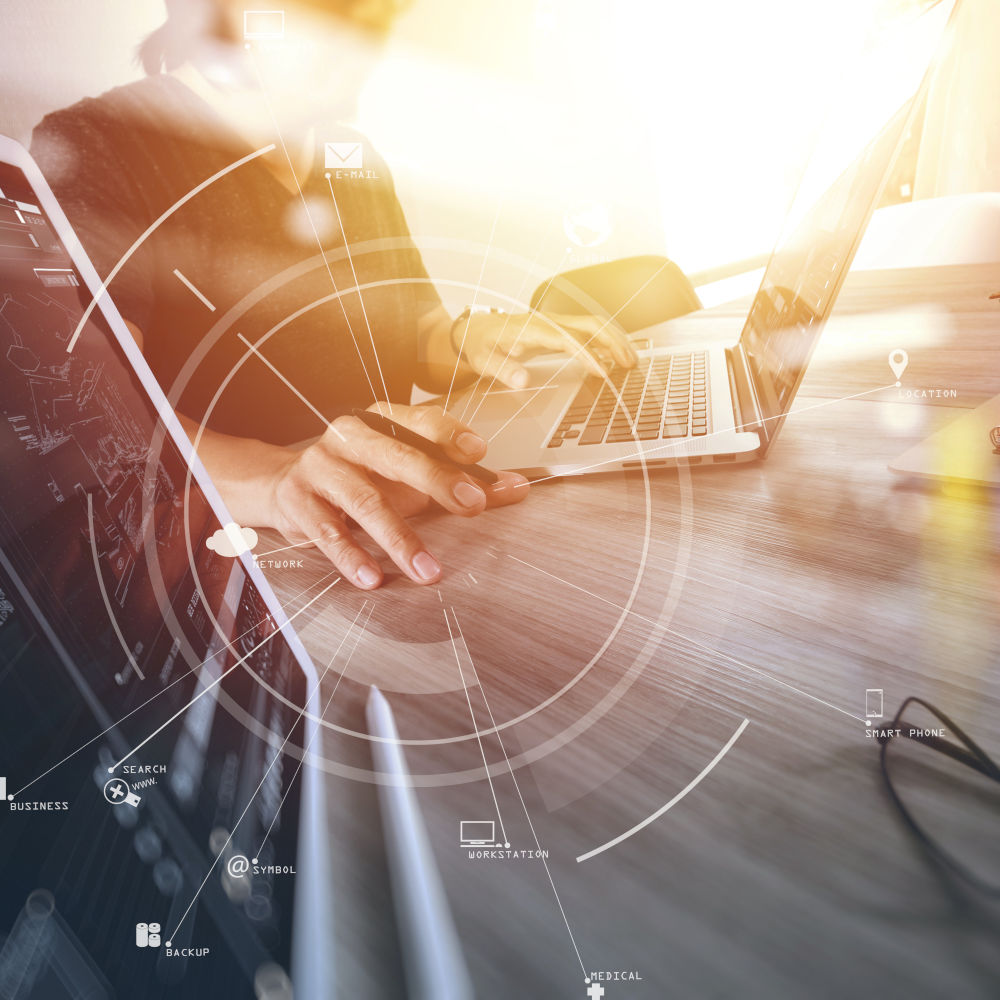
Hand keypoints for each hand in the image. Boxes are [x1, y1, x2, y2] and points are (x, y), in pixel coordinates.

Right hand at [264, 403, 527, 588]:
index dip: (450, 434)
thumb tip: (517, 487)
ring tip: (429, 571)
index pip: (420, 420)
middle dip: (437, 478)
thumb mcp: (413, 477)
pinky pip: (328, 532)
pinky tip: (373, 578)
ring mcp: (320, 467)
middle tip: (472, 504)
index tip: (479, 452)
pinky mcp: (298, 502)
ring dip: (399, 538)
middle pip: (397, 455)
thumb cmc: (364, 479)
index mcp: (382, 422)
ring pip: (364, 500)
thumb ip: (463, 481)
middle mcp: (350, 437)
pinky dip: (351, 556)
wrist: (285, 487)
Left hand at [453, 310, 637, 388]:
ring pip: (593, 325)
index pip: (568, 339)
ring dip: (614, 340)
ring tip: (631, 362)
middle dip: (613, 341)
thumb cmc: (480, 345)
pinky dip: (605, 342)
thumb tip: (522, 379)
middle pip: (589, 324)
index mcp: (532, 328)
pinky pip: (587, 331)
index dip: (588, 354)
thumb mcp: (484, 361)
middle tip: (630, 364)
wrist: (475, 331)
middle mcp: (548, 322)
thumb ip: (503, 370)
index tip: (603, 372)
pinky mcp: (558, 329)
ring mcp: (555, 323)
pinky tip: (615, 358)